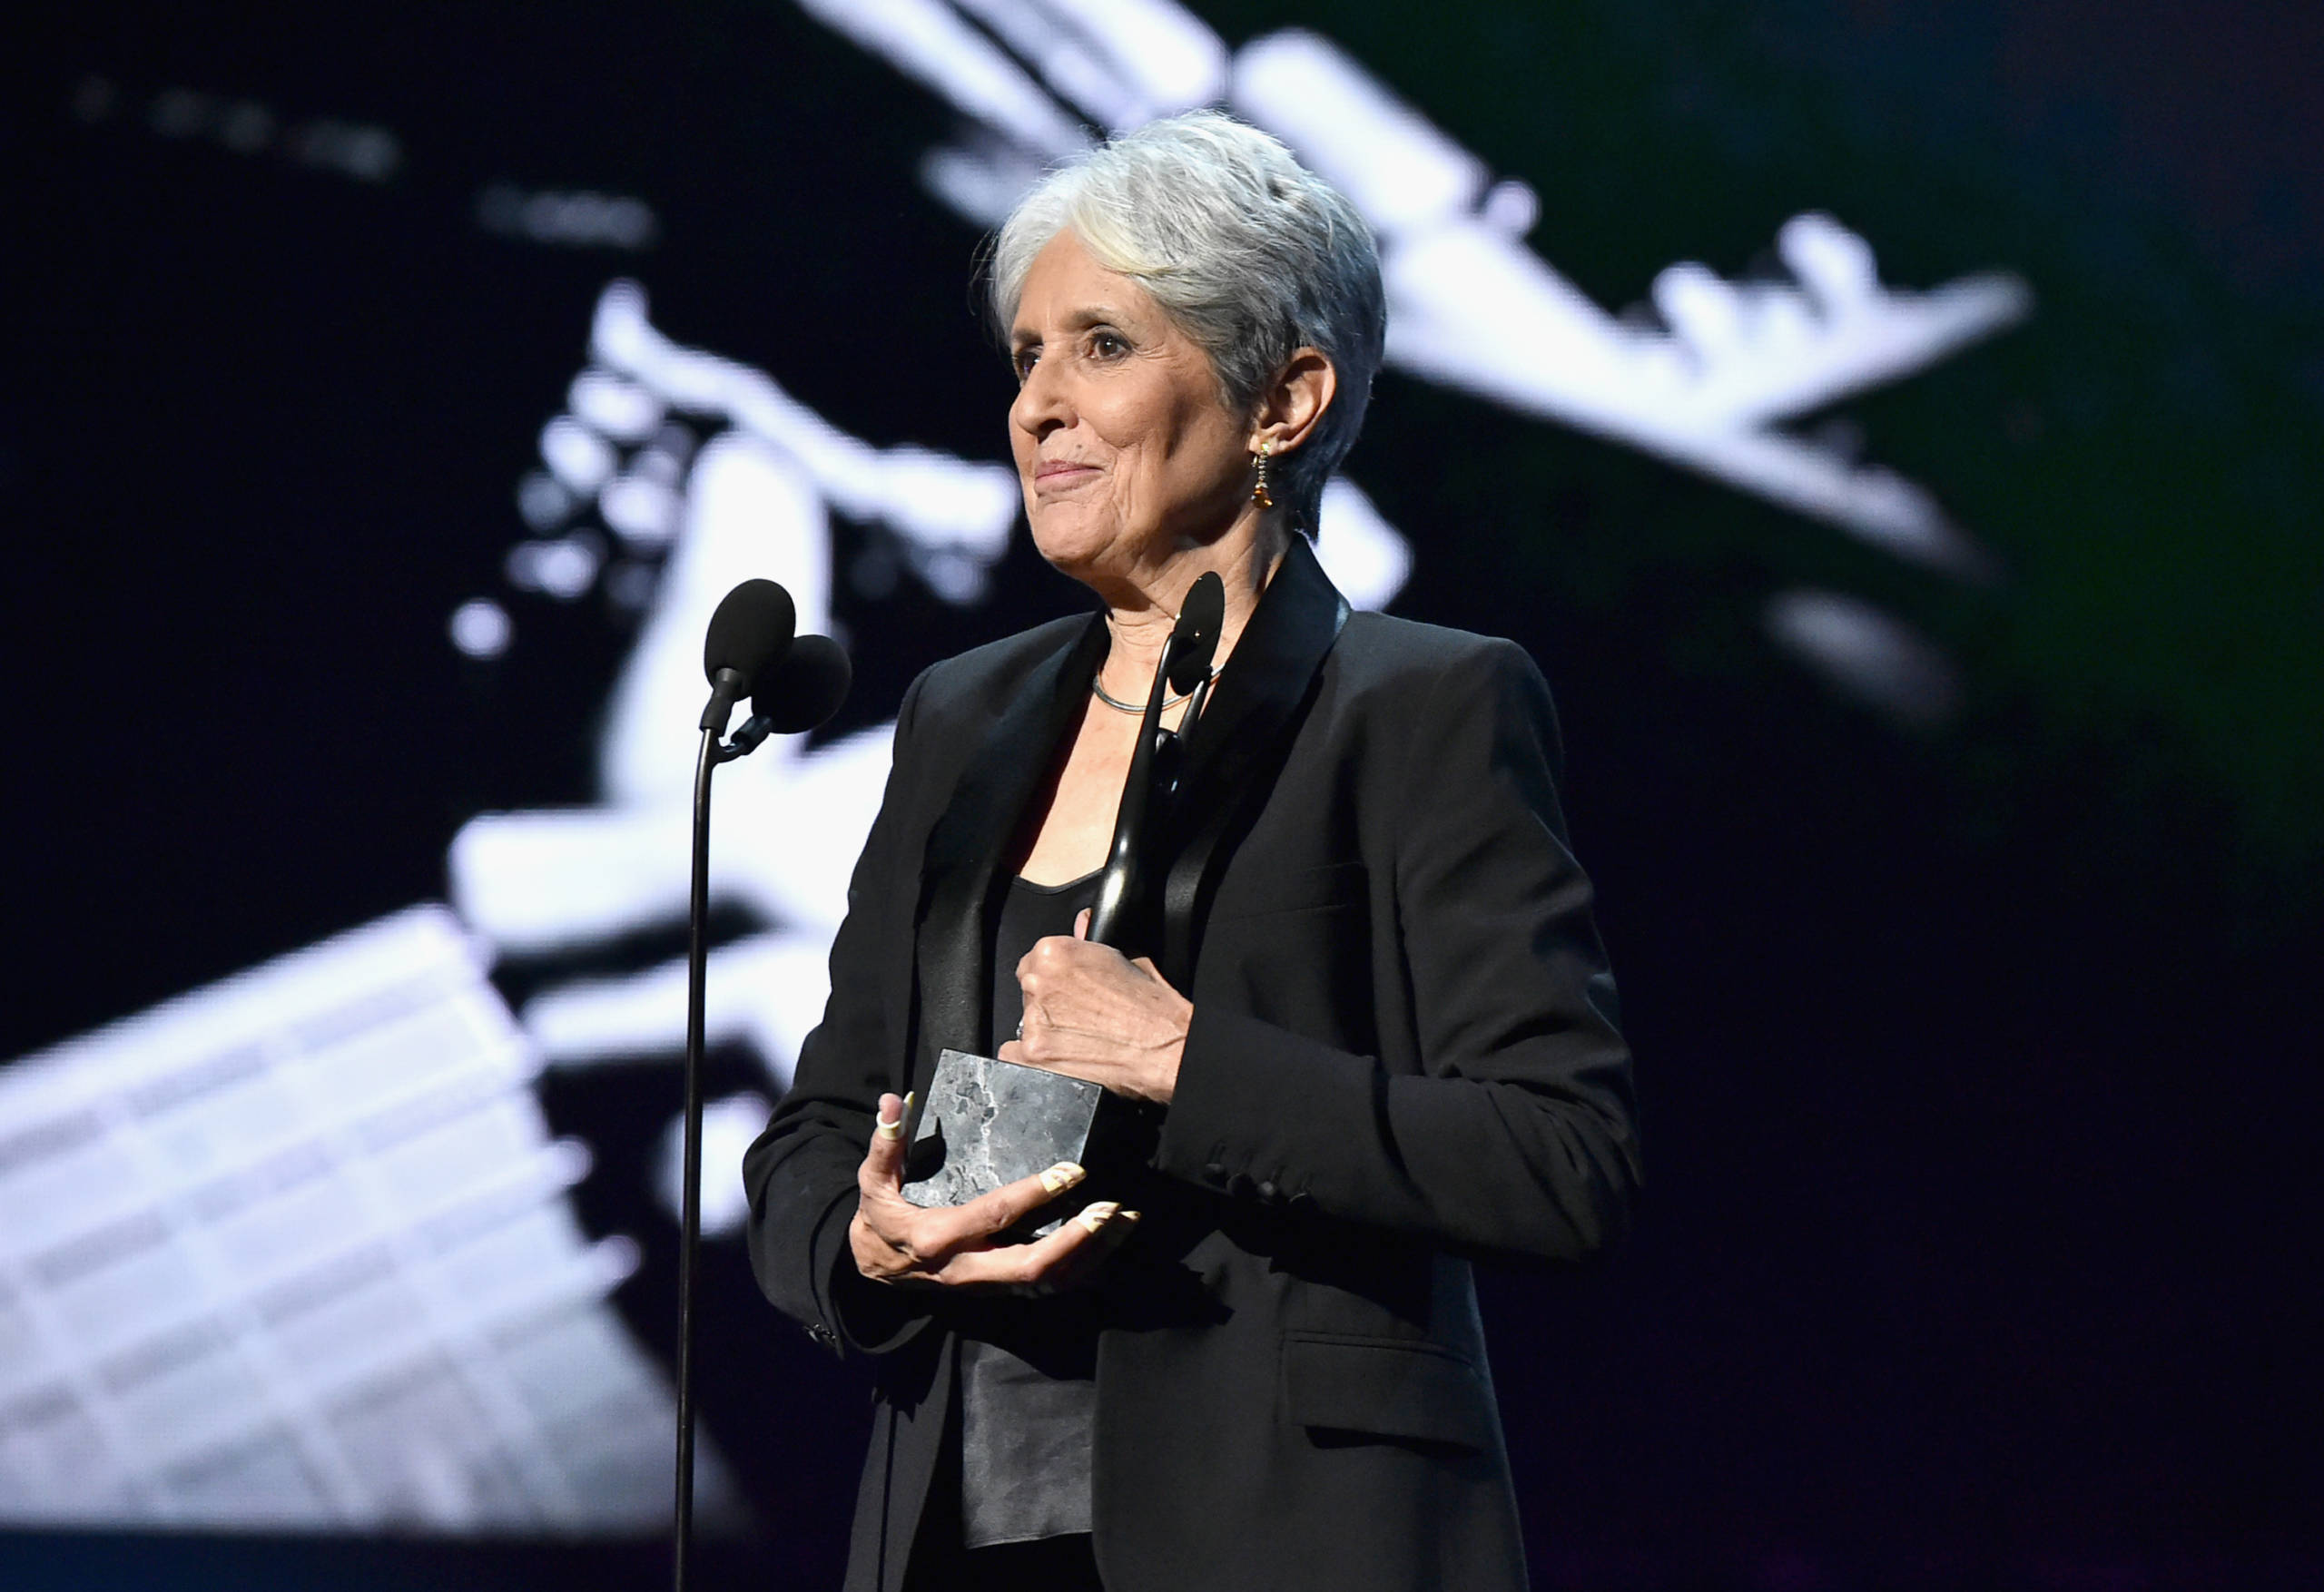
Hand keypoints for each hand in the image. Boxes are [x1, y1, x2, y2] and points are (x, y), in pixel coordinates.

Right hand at [849, 1093, 1136, 1291]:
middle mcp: (968, 1270)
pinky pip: (1048, 1288)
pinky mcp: (999, 1292)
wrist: (873, 1273)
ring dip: (1091, 1255)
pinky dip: (1084, 1270)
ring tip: (1126, 1222)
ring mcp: (987, 1286)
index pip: (995, 1216)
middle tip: (1110, 1208)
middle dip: (1076, 1239)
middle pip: (1031, 1265)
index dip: (1035, 1195)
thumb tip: (896, 1098)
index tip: (1072, 1171)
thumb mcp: (872, 1182)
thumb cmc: (879, 1219)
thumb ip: (885, 1142)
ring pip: (1047, 1282)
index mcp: (937, 1237)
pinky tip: (1112, 1246)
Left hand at [998, 910, 1191, 1105]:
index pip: (1033, 961)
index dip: (1052, 977)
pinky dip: (1032, 1060)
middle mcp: (1039, 984)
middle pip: (1027, 991)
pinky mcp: (1034, 1056)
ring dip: (1046, 1031)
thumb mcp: (1127, 958)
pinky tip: (1061, 1058)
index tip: (1066, 988)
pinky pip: (1013, 1058)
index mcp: (1054, 952)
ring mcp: (1032, 1022)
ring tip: (1080, 1040)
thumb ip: (1090, 942)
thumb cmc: (1154, 1008)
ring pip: (1024, 1024)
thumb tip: (1081, 924)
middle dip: (1048, 1002)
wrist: (1167, 1049)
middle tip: (1079, 1016)